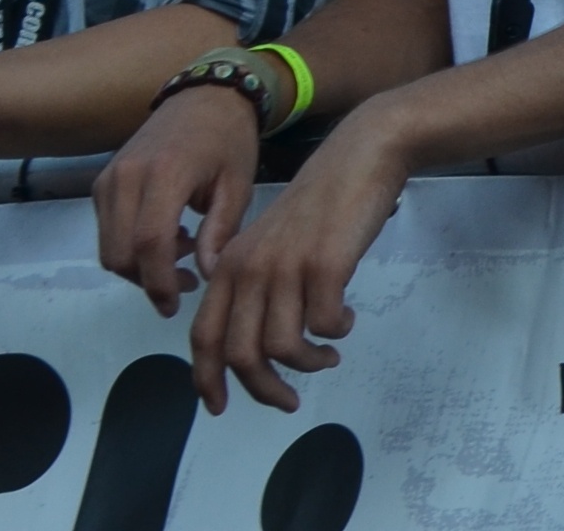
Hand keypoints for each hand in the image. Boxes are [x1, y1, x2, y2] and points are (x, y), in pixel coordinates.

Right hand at [94, 80, 264, 313]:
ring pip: (108, 247)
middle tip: (184, 284)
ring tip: (182, 254)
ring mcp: (108, 178)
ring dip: (138, 266)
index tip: (176, 305)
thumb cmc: (230, 140)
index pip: (149, 243)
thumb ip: (220, 232)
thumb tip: (205, 277)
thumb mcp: (237, 186)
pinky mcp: (101, 181)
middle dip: (148, 281)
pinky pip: (106, 230)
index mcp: (165, 174)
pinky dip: (129, 246)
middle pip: (120, 253)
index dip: (159, 282)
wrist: (205, 96)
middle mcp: (126, 176)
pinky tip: (166, 237)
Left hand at [182, 118, 407, 414]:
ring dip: (307, 364)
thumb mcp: (271, 245)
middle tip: (289, 400)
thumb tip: (257, 346)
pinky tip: (345, 320)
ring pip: (281, 347)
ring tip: (327, 358)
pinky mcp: (324, 265)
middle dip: (265, 389)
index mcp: (228, 266)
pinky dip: (335, 333)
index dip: (208, 380)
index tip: (221, 407)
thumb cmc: (320, 203)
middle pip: (241, 354)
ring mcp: (285, 267)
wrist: (360, 156)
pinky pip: (323, 325)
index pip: (203, 337)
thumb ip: (255, 286)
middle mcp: (248, 269)